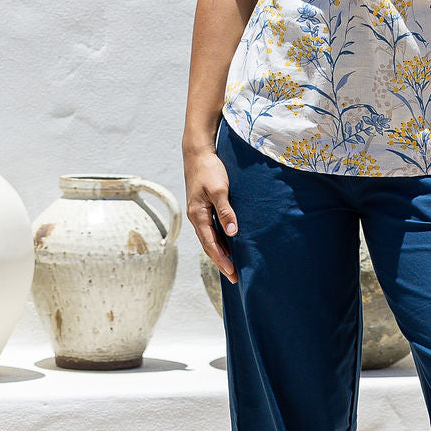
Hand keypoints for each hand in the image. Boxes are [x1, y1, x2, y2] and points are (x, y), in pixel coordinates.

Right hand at [183, 144, 239, 283]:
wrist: (197, 153)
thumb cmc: (209, 169)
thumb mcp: (220, 189)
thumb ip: (225, 210)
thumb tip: (232, 232)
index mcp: (198, 215)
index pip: (211, 245)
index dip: (222, 260)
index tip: (232, 273)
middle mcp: (196, 217)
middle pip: (208, 246)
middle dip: (221, 262)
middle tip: (234, 278)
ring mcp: (199, 213)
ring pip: (209, 239)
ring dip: (220, 254)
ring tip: (231, 267)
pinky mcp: (203, 208)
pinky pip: (211, 230)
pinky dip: (218, 241)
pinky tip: (227, 245)